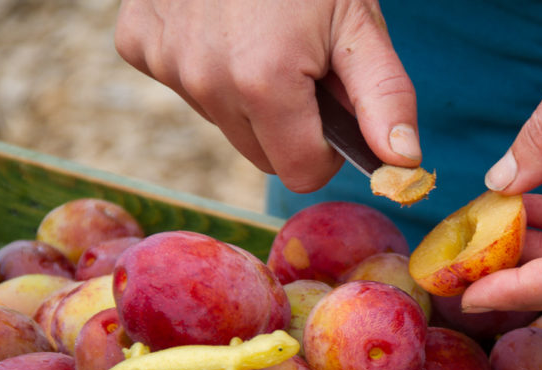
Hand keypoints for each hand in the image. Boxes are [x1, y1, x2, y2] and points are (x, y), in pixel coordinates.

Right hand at [114, 0, 420, 192]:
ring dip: (247, 96)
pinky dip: (206, 66)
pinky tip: (220, 23)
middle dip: (288, 125)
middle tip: (302, 64)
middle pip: (260, 155)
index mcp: (263, 83)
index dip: (326, 150)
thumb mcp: (357, 24)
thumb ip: (384, 98)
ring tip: (262, 35)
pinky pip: (183, 85)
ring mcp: (166, 62)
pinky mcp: (138, 43)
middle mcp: (205, 80)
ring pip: (224, 122)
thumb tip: (403, 163)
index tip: (333, 108)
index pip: (300, 173)